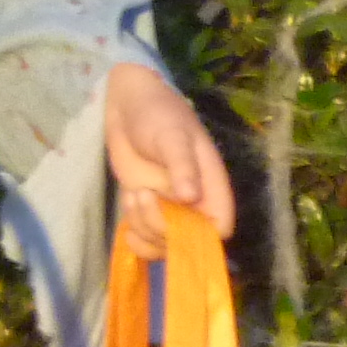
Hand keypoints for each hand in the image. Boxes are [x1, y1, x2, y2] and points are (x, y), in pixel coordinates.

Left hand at [104, 66, 236, 244]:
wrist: (129, 103)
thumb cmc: (159, 114)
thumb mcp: (172, 136)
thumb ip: (182, 165)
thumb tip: (191, 197)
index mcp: (210, 187)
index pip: (219, 228)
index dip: (202, 238)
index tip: (176, 224)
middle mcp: (193, 204)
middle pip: (187, 242)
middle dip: (161, 228)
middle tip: (143, 195)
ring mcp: (168, 208)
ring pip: (162, 243)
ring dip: (144, 228)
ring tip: (133, 194)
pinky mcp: (146, 208)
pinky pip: (145, 238)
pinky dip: (135, 239)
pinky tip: (127, 218)